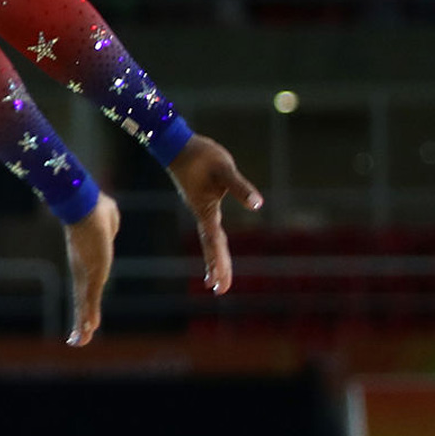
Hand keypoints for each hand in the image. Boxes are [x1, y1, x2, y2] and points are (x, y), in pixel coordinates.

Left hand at [63, 194, 119, 346]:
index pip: (86, 288)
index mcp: (88, 262)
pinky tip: (88, 329)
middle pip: (82, 301)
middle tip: (75, 341)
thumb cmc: (96, 206)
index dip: (85, 305)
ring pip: (84, 304)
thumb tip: (110, 226)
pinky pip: (91, 297)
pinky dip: (89, 313)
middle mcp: (85, 271)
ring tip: (79, 342)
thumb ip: (109, 229)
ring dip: (83, 324)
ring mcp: (88, 273)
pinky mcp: (93, 272)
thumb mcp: (109, 221)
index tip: (83, 321)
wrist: (85, 203)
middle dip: (81, 322)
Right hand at [167, 134, 262, 294]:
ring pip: (209, 240)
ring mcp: (200, 209)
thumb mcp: (224, 169)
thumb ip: (240, 187)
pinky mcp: (201, 202)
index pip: (215, 242)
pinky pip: (209, 230)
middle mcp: (202, 214)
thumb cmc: (201, 156)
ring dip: (213, 259)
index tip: (219, 284)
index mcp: (206, 210)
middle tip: (220, 290)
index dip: (218, 263)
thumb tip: (258, 205)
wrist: (177, 144)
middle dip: (216, 268)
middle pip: (211, 246)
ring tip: (214, 280)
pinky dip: (212, 243)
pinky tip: (214, 245)